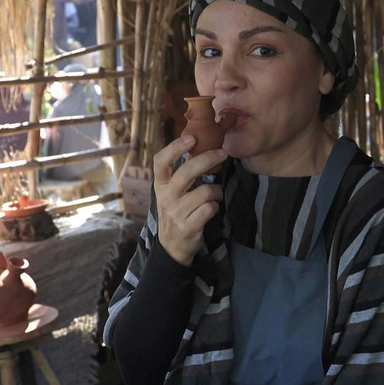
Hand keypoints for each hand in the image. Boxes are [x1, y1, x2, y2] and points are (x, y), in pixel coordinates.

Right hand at [153, 136, 225, 265]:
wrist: (172, 246)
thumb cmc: (176, 211)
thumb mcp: (170, 192)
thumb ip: (180, 174)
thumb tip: (199, 146)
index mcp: (160, 185)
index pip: (161, 161)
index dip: (175, 147)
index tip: (191, 138)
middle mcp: (166, 197)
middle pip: (187, 172)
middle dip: (208, 159)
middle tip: (223, 153)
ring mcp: (176, 212)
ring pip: (205, 191)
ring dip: (216, 191)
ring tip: (214, 195)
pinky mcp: (188, 226)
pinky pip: (210, 208)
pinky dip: (215, 206)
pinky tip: (210, 209)